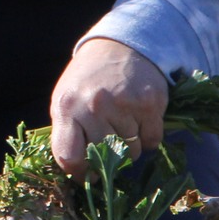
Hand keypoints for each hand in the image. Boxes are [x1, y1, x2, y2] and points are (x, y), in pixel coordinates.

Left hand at [49, 38, 170, 174]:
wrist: (121, 44)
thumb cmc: (89, 79)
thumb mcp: (66, 100)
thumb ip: (68, 133)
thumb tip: (82, 175)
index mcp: (67, 107)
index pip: (68, 156)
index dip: (79, 173)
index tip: (88, 175)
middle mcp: (94, 106)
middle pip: (105, 158)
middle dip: (108, 155)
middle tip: (110, 136)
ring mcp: (123, 104)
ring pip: (131, 152)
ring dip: (130, 144)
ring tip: (123, 120)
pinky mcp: (150, 103)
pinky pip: (152, 141)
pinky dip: (149, 136)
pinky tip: (141, 117)